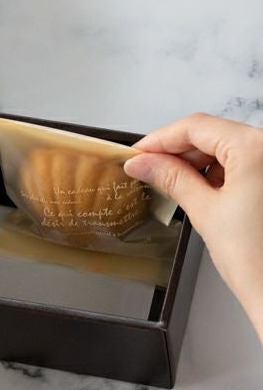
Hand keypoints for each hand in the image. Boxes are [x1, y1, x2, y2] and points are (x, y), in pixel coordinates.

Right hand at [123, 113, 262, 340]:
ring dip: (194, 162)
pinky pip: (242, 163)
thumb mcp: (205, 212)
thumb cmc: (260, 261)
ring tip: (168, 182)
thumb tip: (143, 163)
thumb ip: (171, 179)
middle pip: (211, 134)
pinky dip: (216, 172)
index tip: (137, 154)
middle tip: (146, 169)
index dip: (159, 139)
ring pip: (225, 147)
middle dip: (175, 151)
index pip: (195, 128)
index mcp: (256, 149)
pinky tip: (197, 189)